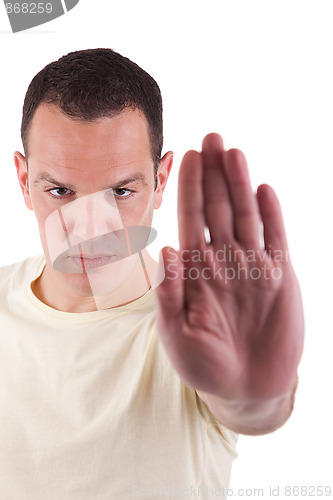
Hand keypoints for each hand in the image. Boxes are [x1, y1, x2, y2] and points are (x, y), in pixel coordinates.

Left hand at [155, 134, 303, 410]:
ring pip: (246, 215)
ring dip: (240, 184)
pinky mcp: (279, 277)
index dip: (188, 187)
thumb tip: (163, 249)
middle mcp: (223, 259)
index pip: (190, 218)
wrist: (246, 389)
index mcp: (195, 269)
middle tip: (212, 137)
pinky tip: (264, 189)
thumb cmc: (204, 365)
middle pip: (218, 207)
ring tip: (234, 152)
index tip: (186, 156)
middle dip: (214, 173)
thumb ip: (169, 292)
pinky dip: (271, 214)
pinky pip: (275, 238)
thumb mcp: (176, 333)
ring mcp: (252, 265)